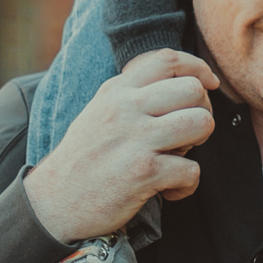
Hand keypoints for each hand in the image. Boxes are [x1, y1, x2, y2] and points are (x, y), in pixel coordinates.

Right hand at [23, 50, 219, 243]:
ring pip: (201, 123)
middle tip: (188, 135)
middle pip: (193, 90)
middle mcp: (126, 108)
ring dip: (199, 144)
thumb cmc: (83, 160)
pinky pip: (192, 170)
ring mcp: (136, 139)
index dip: (198, 68)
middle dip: (203, 112)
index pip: (167, 59)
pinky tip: (168, 191)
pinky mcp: (144, 172)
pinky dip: (187, 186)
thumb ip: (132, 96)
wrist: (54, 203)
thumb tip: (182, 87)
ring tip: (179, 158)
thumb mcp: (100, 113)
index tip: (209, 84)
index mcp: (116, 91)